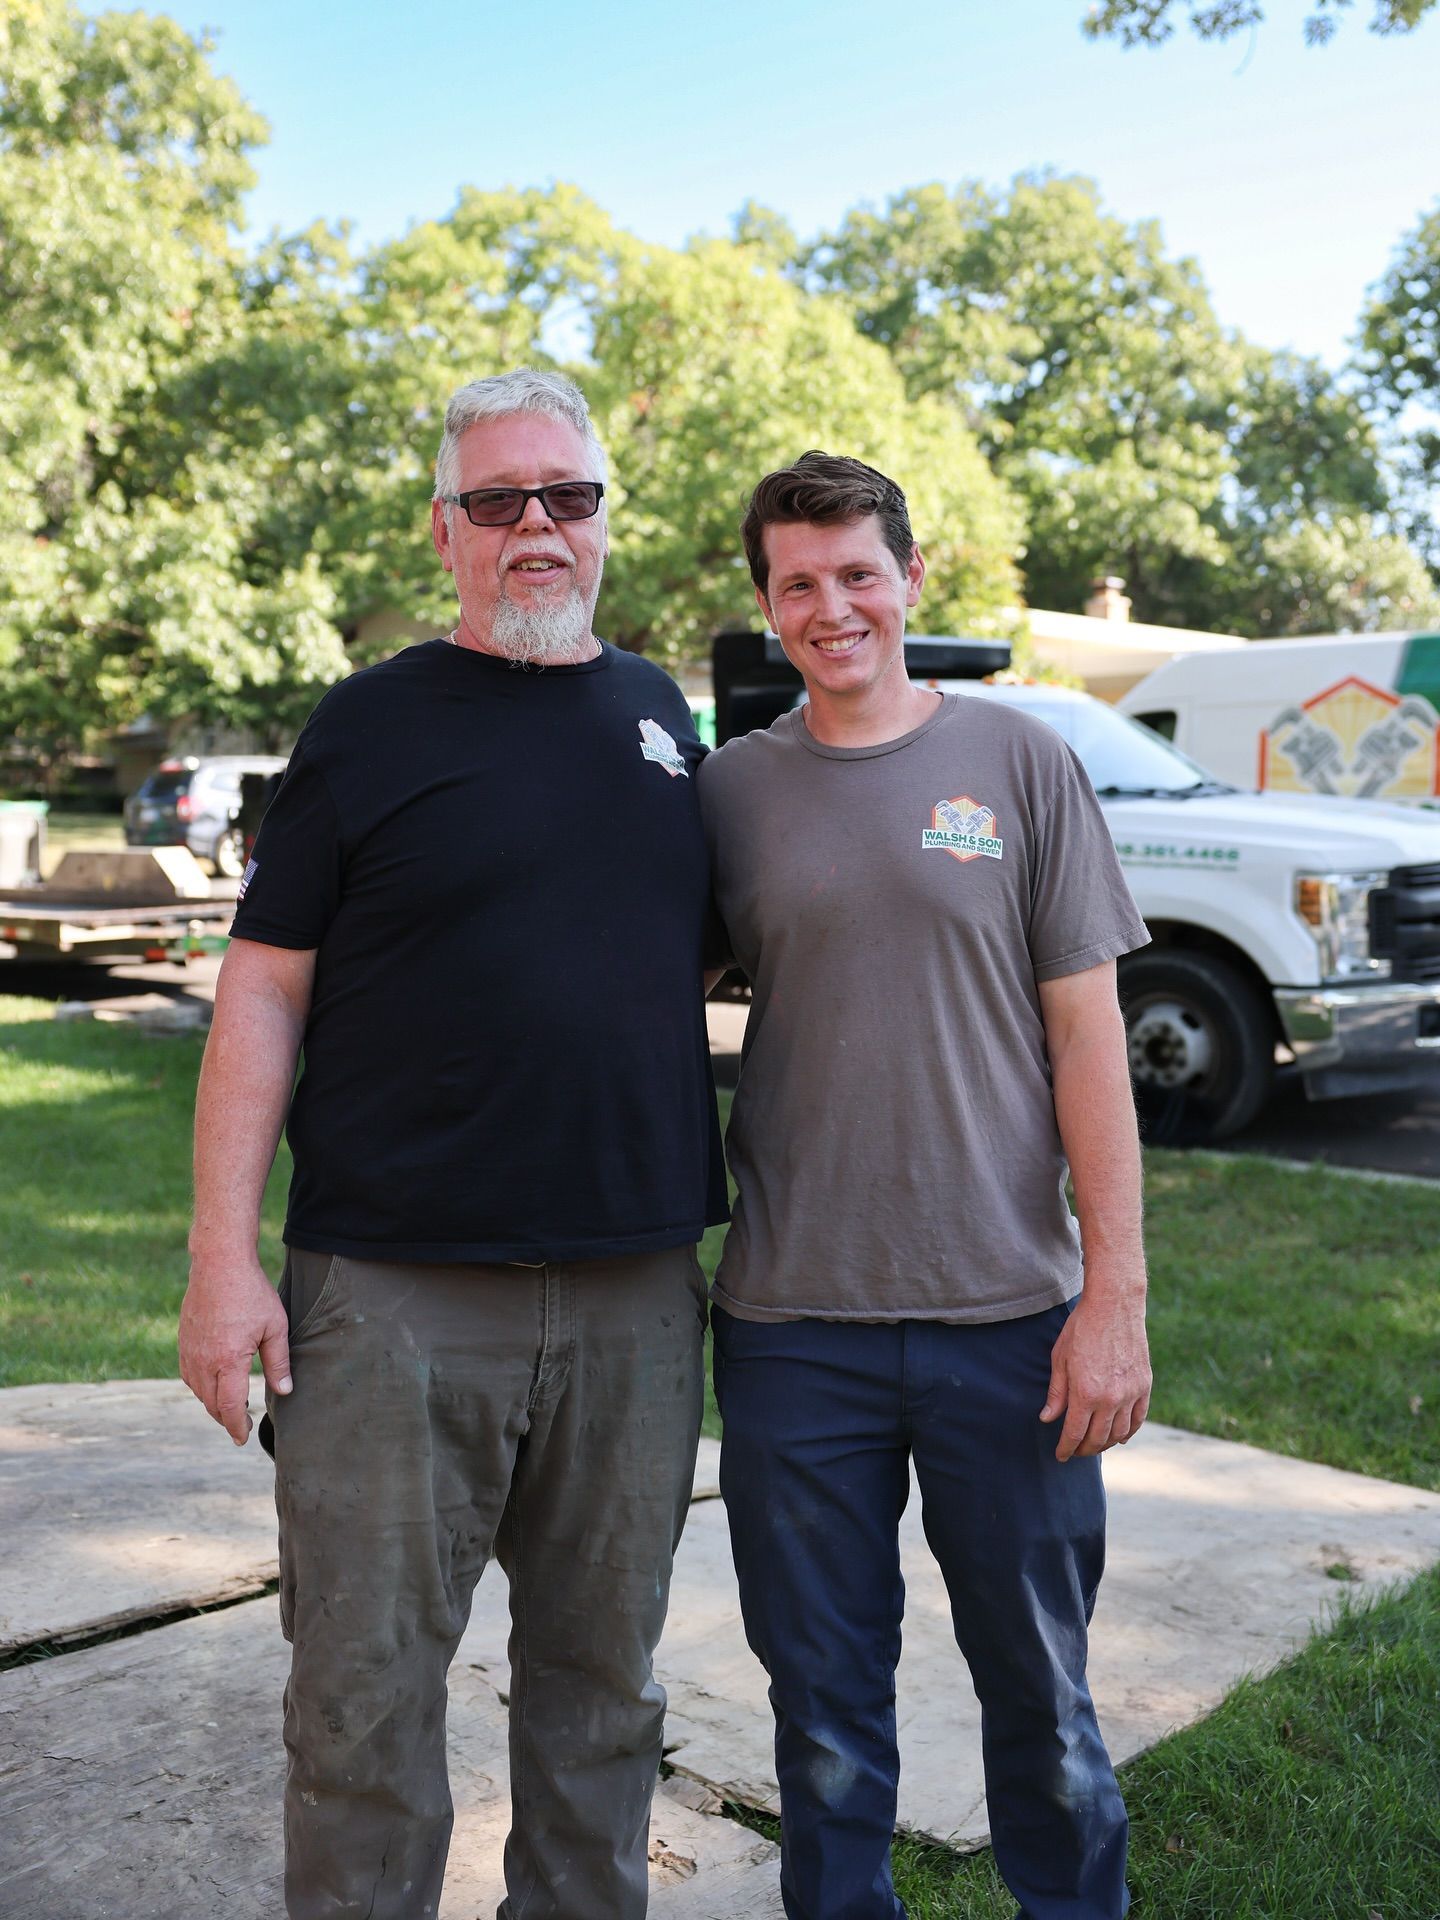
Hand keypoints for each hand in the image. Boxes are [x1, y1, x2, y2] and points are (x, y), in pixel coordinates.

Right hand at [179, 1251, 291, 1445]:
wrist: (218, 1264)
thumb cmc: (251, 1293)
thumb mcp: (274, 1327)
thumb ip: (278, 1362)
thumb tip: (285, 1392)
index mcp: (227, 1360)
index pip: (229, 1407)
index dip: (236, 1426)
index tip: (243, 1438)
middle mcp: (203, 1361)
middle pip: (211, 1404)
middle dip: (226, 1419)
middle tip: (241, 1425)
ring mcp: (189, 1352)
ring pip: (198, 1391)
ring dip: (213, 1404)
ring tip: (231, 1406)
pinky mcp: (183, 1342)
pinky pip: (189, 1375)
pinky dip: (201, 1387)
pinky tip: (214, 1384)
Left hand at [1039, 1293, 1150, 1461]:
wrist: (1114, 1306)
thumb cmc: (1081, 1329)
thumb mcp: (1060, 1358)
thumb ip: (1056, 1392)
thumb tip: (1047, 1418)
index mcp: (1085, 1393)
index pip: (1074, 1433)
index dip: (1066, 1448)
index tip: (1060, 1455)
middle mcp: (1110, 1398)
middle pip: (1097, 1438)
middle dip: (1084, 1449)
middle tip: (1075, 1451)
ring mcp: (1130, 1393)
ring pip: (1119, 1433)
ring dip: (1105, 1444)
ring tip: (1094, 1444)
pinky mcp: (1144, 1386)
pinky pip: (1138, 1419)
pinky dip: (1128, 1432)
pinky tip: (1119, 1436)